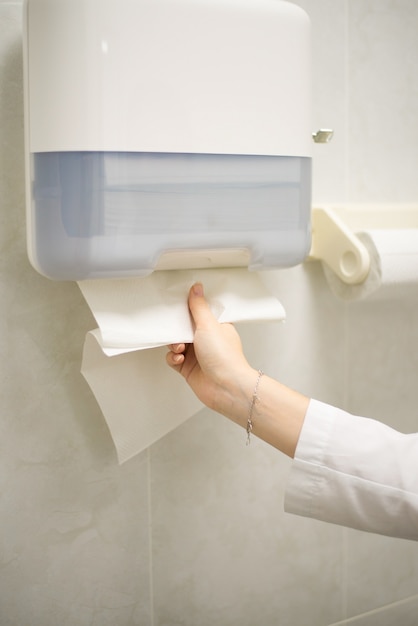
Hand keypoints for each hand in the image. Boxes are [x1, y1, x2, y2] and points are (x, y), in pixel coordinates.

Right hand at [166, 283, 255, 417]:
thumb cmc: (224, 357)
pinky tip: (179, 358)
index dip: (189, 309)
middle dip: (177, 328)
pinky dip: (173, 357)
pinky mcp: (188, 368)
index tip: (178, 304)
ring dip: (174, 343)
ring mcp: (197, 355)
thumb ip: (199, 307)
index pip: (200, 312)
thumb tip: (196, 288)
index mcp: (216, 326)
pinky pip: (173, 358)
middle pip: (184, 327)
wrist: (225, 387)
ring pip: (176, 342)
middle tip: (177, 329)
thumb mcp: (209, 325)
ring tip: (180, 347)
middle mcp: (207, 340)